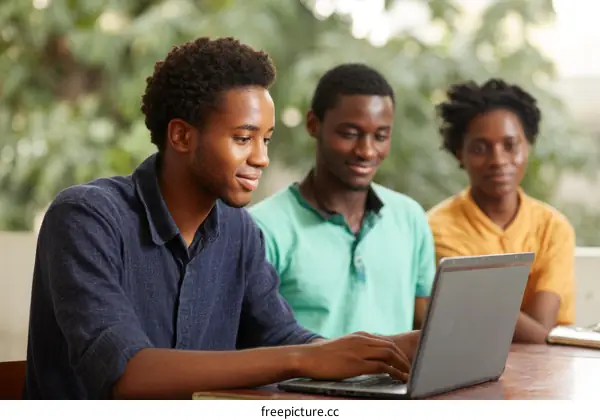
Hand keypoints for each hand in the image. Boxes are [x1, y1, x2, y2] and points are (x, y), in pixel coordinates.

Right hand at [294, 332, 410, 381]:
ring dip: (402, 365)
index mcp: (359, 336)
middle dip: (404, 358)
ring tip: (408, 375)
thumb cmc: (322, 356)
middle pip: (391, 346)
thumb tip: (367, 357)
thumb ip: (356, 348)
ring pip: (389, 354)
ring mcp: (359, 351)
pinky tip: (398, 378)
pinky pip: (382, 366)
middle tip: (411, 369)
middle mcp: (362, 340)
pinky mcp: (356, 363)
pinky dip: (394, 372)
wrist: (307, 357)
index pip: (386, 341)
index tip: (405, 361)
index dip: (398, 352)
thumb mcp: (343, 347)